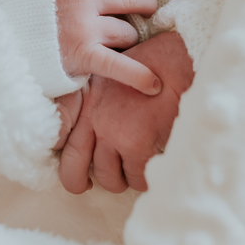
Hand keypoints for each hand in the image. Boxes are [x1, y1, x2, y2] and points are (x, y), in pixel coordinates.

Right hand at [56, 0, 159, 95]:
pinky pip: (120, 66)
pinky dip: (139, 75)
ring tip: (121, 43)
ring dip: (128, 39)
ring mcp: (83, 28)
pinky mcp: (83, 55)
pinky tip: (153, 84)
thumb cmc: (24, 9)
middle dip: (143, 5)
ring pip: (127, 33)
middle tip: (143, 10)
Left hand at [58, 31, 194, 193]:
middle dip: (87, 183)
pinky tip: (154, 168)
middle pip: (75, 171)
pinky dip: (144, 179)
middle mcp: (94, 121)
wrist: (179, 61)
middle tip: (103, 184)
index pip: (65, 144)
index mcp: (87, 103)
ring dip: (123, 180)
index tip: (81, 173)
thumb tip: (107, 125)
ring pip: (110, 179)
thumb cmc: (155, 64)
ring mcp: (113, 135)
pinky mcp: (137, 145)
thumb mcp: (115, 75)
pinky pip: (137, 178)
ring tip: (136, 172)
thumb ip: (104, 102)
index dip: (69, 166)